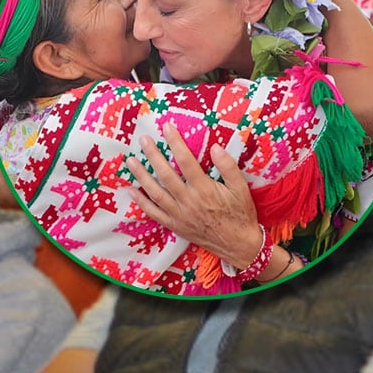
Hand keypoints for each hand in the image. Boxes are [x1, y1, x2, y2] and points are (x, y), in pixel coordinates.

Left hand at [125, 122, 262, 268]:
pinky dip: (141, 202)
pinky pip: (154, 213)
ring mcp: (179, 215)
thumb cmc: (241, 214)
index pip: (186, 161)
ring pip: (155, 193)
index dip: (175, 142)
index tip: (167, 127)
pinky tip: (132, 190)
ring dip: (141, 176)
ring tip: (131, 161)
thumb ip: (228, 167)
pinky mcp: (175, 226)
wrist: (238, 244)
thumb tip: (215, 147)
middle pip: (166, 175)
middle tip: (143, 139)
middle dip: (153, 155)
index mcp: (204, 189)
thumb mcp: (241, 189)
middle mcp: (188, 201)